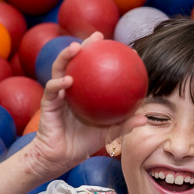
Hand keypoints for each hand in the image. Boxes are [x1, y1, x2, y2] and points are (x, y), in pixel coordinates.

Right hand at [25, 33, 146, 177]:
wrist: (61, 157)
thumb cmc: (83, 143)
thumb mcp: (108, 133)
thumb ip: (125, 124)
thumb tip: (146, 118)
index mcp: (85, 92)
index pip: (95, 69)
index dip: (106, 56)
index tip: (122, 47)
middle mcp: (70, 88)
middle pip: (77, 61)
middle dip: (85, 45)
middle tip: (97, 36)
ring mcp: (58, 94)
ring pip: (59, 68)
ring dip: (65, 56)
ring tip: (75, 48)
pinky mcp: (47, 103)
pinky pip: (51, 90)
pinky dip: (58, 83)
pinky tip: (68, 80)